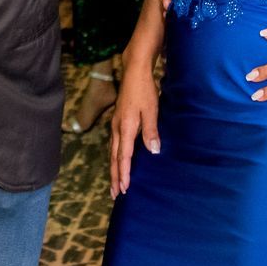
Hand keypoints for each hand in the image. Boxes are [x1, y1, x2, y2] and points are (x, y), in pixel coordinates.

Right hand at [108, 62, 160, 198]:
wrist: (134, 71)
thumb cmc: (144, 90)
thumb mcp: (151, 110)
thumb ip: (151, 131)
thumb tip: (153, 151)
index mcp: (125, 127)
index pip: (124, 156)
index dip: (124, 173)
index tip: (124, 188)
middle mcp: (117, 128)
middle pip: (114, 158)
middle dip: (115, 176)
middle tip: (115, 194)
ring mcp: (115, 124)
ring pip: (112, 152)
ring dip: (114, 169)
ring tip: (115, 183)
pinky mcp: (117, 121)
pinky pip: (114, 144)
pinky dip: (115, 157)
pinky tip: (118, 160)